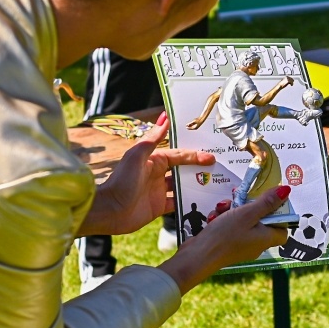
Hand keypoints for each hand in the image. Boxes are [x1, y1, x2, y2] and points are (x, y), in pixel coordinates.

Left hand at [81, 115, 211, 236]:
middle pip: (182, 169)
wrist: (109, 211)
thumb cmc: (122, 181)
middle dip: (198, 169)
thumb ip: (152, 138)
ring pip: (182, 186)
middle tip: (218, 169)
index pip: (178, 155)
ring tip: (215, 185)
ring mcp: (158, 191)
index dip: (194, 156)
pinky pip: (177, 203)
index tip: (211, 157)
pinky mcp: (158, 207)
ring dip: (196, 185)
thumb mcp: (137, 156)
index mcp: (153, 160)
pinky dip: (189, 202)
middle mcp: (157, 174)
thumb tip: (164, 116)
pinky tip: (202, 202)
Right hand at [160, 186, 290, 292]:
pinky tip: (213, 217)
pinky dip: (222, 218)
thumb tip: (286, 191)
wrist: (198, 255)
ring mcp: (241, 244)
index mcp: (266, 238)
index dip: (279, 215)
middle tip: (239, 196)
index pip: (283, 229)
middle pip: (260, 220)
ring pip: (242, 220)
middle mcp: (256, 243)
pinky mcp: (227, 243)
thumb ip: (266, 202)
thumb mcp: (247, 214)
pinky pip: (230, 226)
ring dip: (231, 210)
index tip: (269, 201)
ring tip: (222, 207)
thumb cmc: (225, 236)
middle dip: (248, 205)